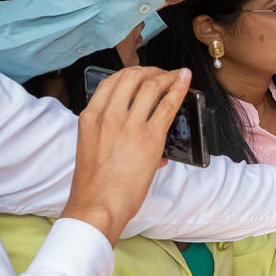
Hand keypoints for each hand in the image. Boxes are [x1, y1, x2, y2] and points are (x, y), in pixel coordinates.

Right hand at [62, 67, 188, 241]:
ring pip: (151, 86)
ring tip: (176, 76)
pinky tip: (185, 81)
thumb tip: (138, 133)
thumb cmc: (94, 185)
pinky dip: (179, 88)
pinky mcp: (150, 137)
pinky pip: (168, 104)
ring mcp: (129, 124)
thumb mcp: (91, 149)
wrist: (98, 204)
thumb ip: (109, 134)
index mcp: (90, 117)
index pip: (110, 82)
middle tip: (162, 74)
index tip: (141, 74)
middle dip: (150, 71)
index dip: (130, 73)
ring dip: (167, 76)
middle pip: (131, 77)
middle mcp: (108, 115)